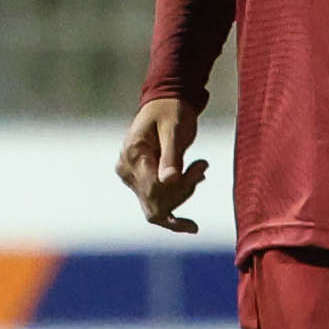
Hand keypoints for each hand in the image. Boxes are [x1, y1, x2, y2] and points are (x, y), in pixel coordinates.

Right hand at [116, 95, 212, 233]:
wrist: (166, 103)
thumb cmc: (172, 111)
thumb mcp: (175, 129)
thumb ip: (171, 156)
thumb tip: (169, 182)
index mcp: (132, 155)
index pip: (154, 188)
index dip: (181, 186)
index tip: (202, 167)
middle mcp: (126, 170)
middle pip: (155, 201)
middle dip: (183, 191)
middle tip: (202, 167)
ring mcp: (131, 178)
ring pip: (157, 206)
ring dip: (183, 193)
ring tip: (199, 169)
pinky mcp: (139, 182)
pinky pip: (154, 206)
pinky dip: (173, 215)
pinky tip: (190, 226)